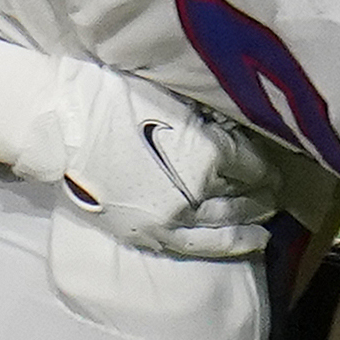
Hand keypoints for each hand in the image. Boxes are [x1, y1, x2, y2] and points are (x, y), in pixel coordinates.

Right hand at [8, 63, 280, 259]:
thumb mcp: (168, 93)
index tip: (276, 160)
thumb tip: (239, 118)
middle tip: (278, 187)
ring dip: (254, 217)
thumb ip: (208, 112)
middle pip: (247, 195)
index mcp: (205, 152)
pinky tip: (253, 240)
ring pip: (230, 223)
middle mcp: (198, 191)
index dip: (267, 163)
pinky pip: (203, 246)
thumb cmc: (110, 97)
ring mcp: (175, 217)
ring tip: (269, 213)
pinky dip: (234, 244)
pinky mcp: (152, 233)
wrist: (60, 127)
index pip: (253, 164)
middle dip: (266, 191)